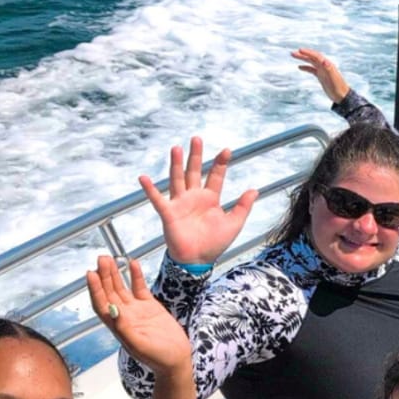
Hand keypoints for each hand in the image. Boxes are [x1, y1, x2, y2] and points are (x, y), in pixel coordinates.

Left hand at [87, 255, 190, 374]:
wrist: (176, 359)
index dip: (95, 289)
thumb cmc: (158, 357)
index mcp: (117, 325)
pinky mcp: (149, 306)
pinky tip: (132, 263)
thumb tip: (113, 311)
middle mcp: (123, 315)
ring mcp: (136, 310)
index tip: (91, 273)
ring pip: (121, 287)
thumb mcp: (140, 345)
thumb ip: (125, 328)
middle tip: (101, 259)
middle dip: (104, 275)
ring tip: (110, 258)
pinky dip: (135, 275)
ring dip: (115, 273)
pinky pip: (139, 287)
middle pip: (109, 292)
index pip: (101, 303)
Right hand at [139, 137, 258, 266]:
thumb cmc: (215, 243)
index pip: (216, 175)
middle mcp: (194, 197)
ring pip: (178, 179)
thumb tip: (255, 189)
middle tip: (197, 138)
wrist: (198, 260)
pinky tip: (143, 177)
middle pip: (195, 171)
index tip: (227, 150)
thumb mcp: (234, 223)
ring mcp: (180, 203)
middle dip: (196, 155)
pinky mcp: (168, 213)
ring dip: (176, 164)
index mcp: (210, 198)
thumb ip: (243, 206)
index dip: (221, 163)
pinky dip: (150, 189)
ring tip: (176, 148)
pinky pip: (157, 199)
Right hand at [291, 48, 349, 103]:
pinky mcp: (321, 76)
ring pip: (311, 62)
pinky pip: (312, 69)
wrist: (342, 96)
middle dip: (303, 54)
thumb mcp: (333, 78)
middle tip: (292, 53)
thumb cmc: (338, 87)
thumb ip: (329, 69)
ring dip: (303, 58)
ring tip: (294, 56)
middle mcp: (325, 66)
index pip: (316, 56)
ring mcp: (323, 71)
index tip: (299, 50)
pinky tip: (299, 67)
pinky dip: (306, 67)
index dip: (308, 52)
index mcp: (328, 65)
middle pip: (312, 57)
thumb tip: (324, 61)